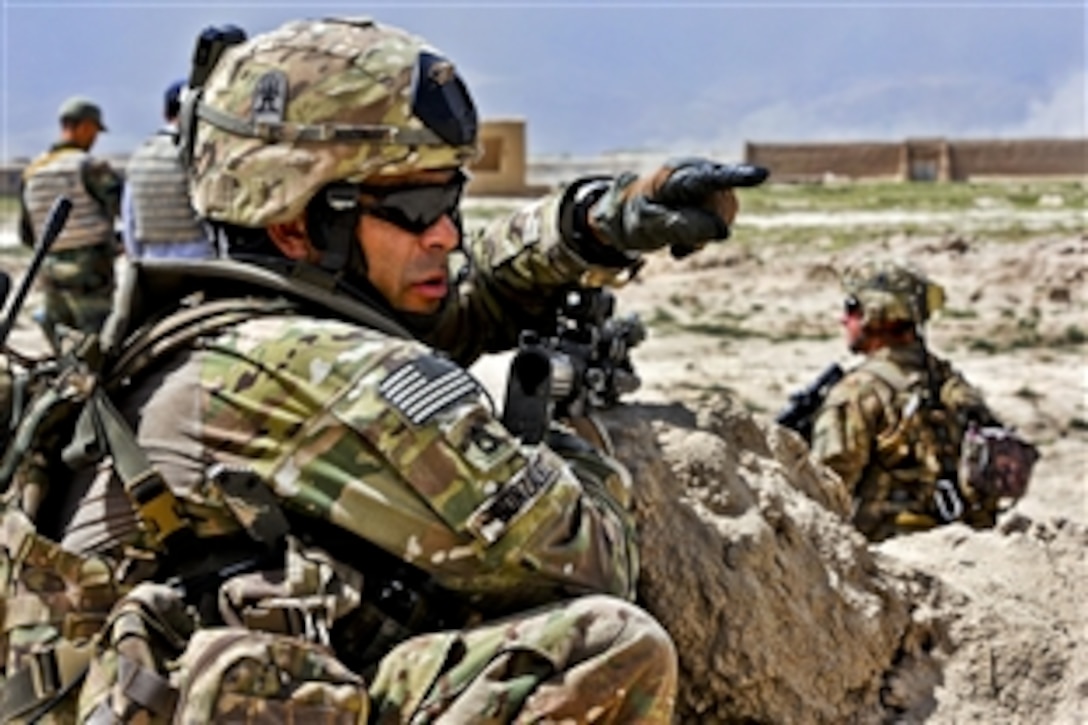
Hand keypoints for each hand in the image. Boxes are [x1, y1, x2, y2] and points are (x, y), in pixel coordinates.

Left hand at [588, 157, 768, 258]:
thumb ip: (681, 227)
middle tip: (677, 245)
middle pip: (722, 207)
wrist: (629, 215)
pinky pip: (721, 226)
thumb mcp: (648, 226)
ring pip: (724, 218)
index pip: (710, 178)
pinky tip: (681, 244)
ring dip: (702, 238)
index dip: (737, 177)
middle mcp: (698, 174)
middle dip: (705, 230)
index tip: (762, 175)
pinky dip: (703, 240)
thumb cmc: (635, 216)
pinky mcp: (712, 201)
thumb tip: (724, 232)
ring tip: (676, 243)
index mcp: (677, 175)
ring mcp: (708, 187)